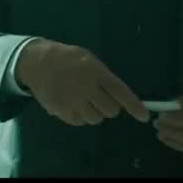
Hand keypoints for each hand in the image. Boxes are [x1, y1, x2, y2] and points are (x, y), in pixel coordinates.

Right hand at [15, 39, 149, 125]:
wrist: (38, 62)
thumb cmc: (68, 59)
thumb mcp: (89, 60)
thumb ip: (104, 77)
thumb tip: (120, 97)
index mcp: (95, 72)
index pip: (120, 91)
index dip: (134, 105)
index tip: (144, 116)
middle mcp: (86, 88)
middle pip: (111, 110)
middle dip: (110, 107)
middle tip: (100, 98)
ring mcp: (73, 101)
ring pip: (96, 119)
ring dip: (95, 112)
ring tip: (84, 100)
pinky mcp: (62, 111)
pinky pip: (81, 122)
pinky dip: (81, 117)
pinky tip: (74, 104)